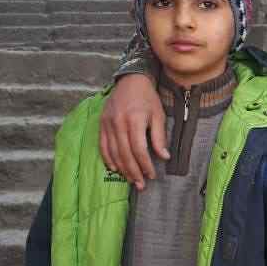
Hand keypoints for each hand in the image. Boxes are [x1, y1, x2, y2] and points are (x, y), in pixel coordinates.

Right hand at [99, 73, 168, 189]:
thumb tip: (164, 157)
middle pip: (125, 154)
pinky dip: (108, 159)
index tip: (151, 175)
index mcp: (135, 120)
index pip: (139, 149)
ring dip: (122, 168)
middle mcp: (119, 123)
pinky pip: (102, 145)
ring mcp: (108, 123)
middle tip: (140, 185)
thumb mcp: (158, 115)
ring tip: (130, 179)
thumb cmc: (148, 98)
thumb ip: (159, 137)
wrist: (130, 80)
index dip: (145, 165)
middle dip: (133, 172)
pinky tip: (115, 168)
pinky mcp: (101, 123)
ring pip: (113, 152)